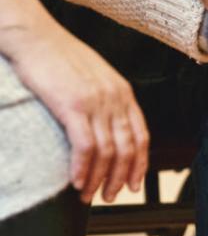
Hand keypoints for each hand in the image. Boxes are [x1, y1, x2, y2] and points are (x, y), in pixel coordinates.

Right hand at [3, 14, 148, 203]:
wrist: (38, 39)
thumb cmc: (63, 58)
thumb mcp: (97, 77)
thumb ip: (108, 100)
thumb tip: (110, 127)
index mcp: (123, 92)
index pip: (141, 135)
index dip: (140, 163)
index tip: (134, 184)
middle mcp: (115, 98)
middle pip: (127, 148)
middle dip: (121, 177)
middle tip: (110, 196)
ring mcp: (96, 102)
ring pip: (107, 151)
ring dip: (100, 179)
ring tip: (90, 195)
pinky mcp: (73, 105)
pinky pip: (85, 146)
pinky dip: (83, 169)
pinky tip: (76, 181)